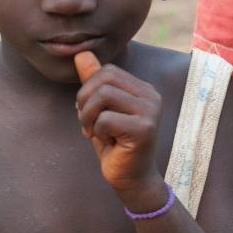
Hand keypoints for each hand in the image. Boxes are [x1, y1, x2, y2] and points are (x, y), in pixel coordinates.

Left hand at [75, 64, 162, 192]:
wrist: (131, 179)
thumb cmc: (115, 145)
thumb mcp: (100, 110)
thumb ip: (94, 82)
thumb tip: (81, 53)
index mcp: (143, 89)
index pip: (108, 70)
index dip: (89, 88)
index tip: (88, 112)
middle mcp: (151, 96)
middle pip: (105, 78)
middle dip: (85, 100)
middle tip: (85, 122)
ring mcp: (150, 111)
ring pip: (103, 96)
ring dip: (88, 116)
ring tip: (92, 131)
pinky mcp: (144, 129)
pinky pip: (106, 119)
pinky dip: (97, 131)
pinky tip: (107, 143)